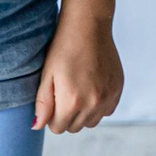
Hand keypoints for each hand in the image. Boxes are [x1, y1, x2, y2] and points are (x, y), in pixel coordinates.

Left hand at [34, 10, 123, 133]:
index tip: (53, 99)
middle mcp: (92, 103)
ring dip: (83, 113)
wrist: (89, 27)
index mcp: (71, 102)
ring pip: (91, 122)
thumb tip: (37, 126)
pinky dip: (98, 105)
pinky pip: (107, 111)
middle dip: (67, 115)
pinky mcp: (118, 90)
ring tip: (78, 90)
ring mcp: (108, 97)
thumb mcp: (47, 75)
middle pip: (74, 127)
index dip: (52, 115)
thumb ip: (43, 104)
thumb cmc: (64, 48)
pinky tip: (92, 88)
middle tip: (64, 93)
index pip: (58, 128)